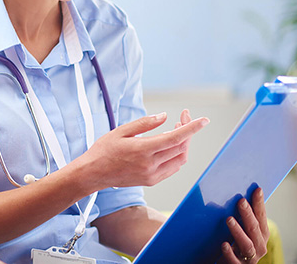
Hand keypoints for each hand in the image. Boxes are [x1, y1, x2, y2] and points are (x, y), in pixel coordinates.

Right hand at [74, 110, 208, 189]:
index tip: (203, 120)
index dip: (191, 128)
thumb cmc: (103, 150)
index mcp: (143, 150)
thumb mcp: (120, 131)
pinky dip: (176, 155)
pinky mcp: (152, 180)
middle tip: (182, 117)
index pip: (175, 138)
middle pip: (181, 147)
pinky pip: (173, 167)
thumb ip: (144, 123)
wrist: (93, 174)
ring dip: (183, 144)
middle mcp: (150, 165)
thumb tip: (164, 117)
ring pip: (180, 159)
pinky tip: (168, 144)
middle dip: (186, 131)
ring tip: (175, 130)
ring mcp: (152, 175)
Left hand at [219, 188, 268, 262]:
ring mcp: (249, 258)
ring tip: (229, 219)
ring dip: (238, 231)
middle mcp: (258, 246)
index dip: (260, 205)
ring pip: (247, 245)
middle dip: (248, 215)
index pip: (261, 218)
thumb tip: (238, 195)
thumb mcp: (244, 232)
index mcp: (261, 236)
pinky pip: (234, 261)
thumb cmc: (238, 246)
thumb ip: (243, 218)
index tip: (257, 190)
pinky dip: (229, 252)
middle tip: (241, 201)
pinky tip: (224, 244)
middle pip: (254, 230)